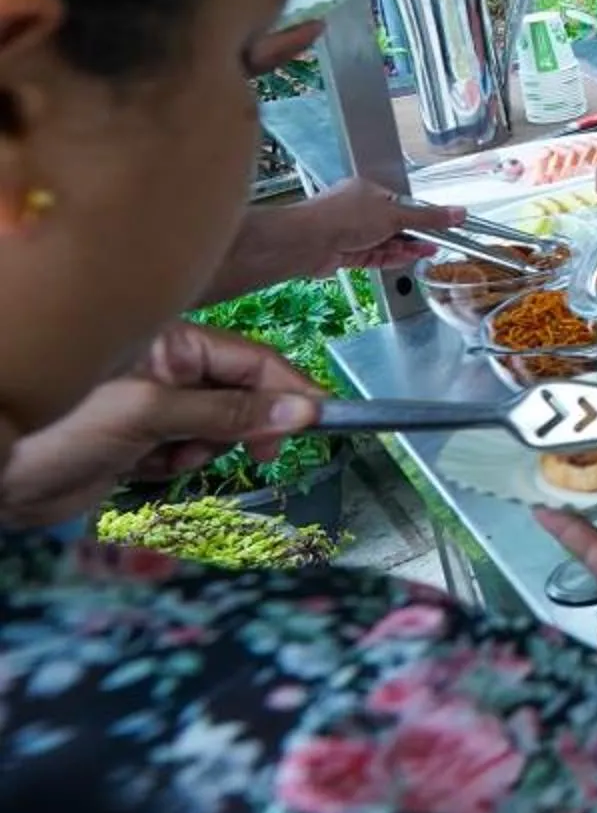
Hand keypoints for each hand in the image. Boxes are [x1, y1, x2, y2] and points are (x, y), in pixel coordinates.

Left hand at [0, 323, 323, 527]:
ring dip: (207, 449)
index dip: (287, 388)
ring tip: (170, 457)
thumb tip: (301, 412)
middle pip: (240, 395)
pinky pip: (188, 453)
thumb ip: (228, 413)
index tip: (318, 417)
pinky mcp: (142, 445)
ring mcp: (155, 408)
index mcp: (170, 344)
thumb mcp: (151, 414)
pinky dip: (178, 466)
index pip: (250, 359)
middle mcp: (166, 372)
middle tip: (256, 452)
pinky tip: (146, 469)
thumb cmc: (62, 430)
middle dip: (244, 425)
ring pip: (217, 430)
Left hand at [291, 177, 458, 276]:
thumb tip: (458, 213)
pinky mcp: (344, 253)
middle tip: (436, 243)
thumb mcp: (395, 214)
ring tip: (427, 253)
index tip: (440, 226)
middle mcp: (356, 210)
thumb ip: (428, 218)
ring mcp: (349, 233)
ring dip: (405, 248)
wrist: (306, 241)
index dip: (421, 216)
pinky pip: (373, 256)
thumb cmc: (341, 217)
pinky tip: (406, 260)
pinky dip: (390, 258)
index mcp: (367, 191)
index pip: (400, 203)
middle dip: (415, 235)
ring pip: (384, 242)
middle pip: (393, 224)